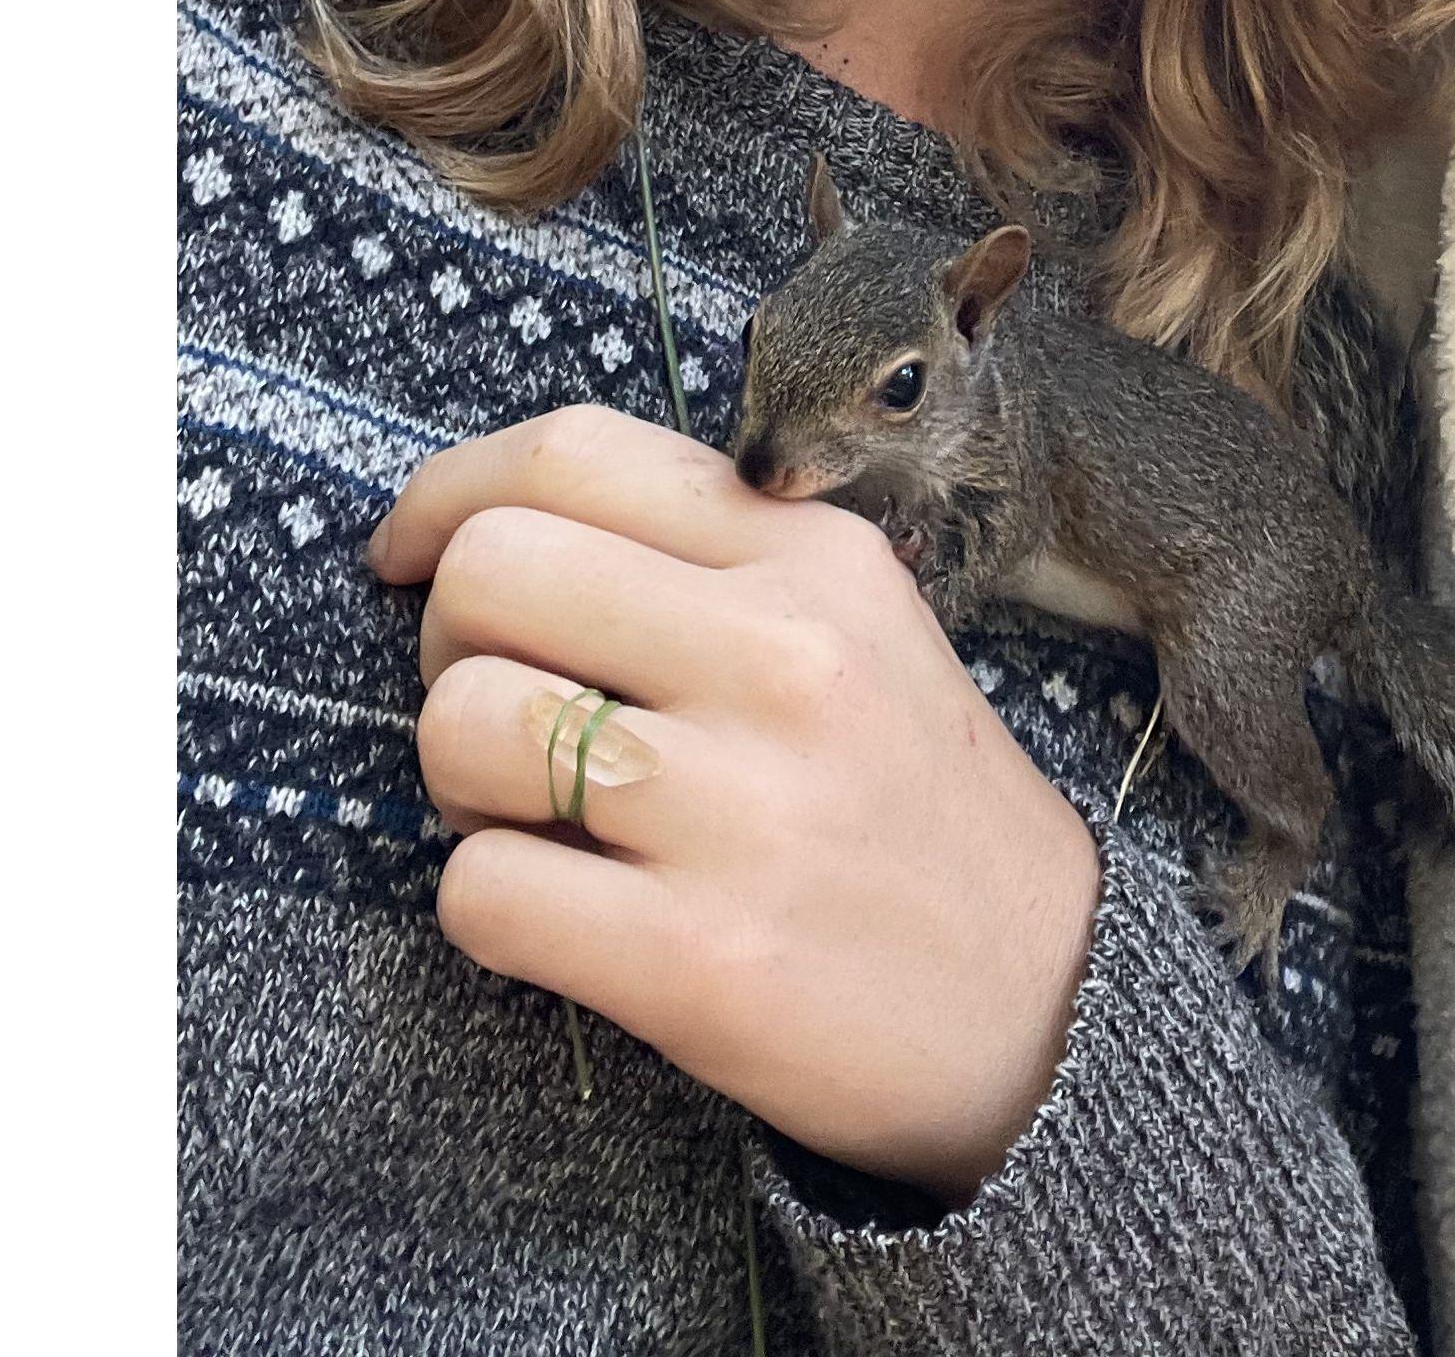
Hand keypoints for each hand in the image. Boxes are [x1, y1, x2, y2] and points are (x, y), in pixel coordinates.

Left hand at [369, 404, 1100, 1198]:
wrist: (1044, 1000)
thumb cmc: (909, 803)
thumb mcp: (857, 629)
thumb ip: (710, 562)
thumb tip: (502, 529)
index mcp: (814, 558)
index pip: (573, 453)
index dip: (446, 496)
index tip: (411, 554)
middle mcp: (781, 655)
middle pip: (488, 572)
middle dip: (447, 644)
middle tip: (506, 709)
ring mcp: (741, 806)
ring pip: (461, 724)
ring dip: (458, 785)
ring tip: (539, 818)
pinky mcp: (698, 958)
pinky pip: (480, 892)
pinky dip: (491, 907)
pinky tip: (568, 915)